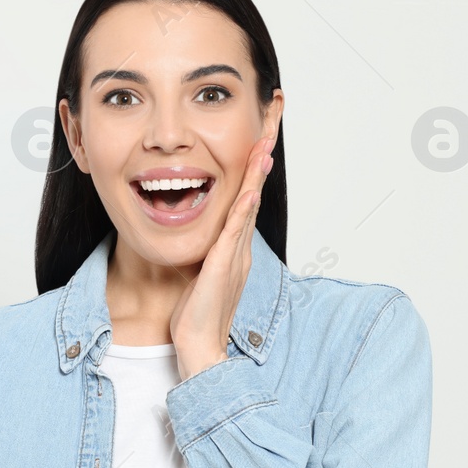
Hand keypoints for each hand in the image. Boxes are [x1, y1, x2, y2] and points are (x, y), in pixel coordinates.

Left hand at [171, 128, 274, 380]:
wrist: (200, 348)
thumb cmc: (195, 316)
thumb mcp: (199, 274)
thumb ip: (205, 253)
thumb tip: (202, 238)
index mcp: (235, 246)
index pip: (246, 195)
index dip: (253, 164)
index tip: (259, 134)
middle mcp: (241, 246)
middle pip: (254, 190)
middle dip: (263, 153)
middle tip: (272, 120)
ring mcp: (236, 255)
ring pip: (249, 204)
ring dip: (257, 171)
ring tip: (265, 140)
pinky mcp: (225, 266)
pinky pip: (236, 230)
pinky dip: (243, 206)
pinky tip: (249, 186)